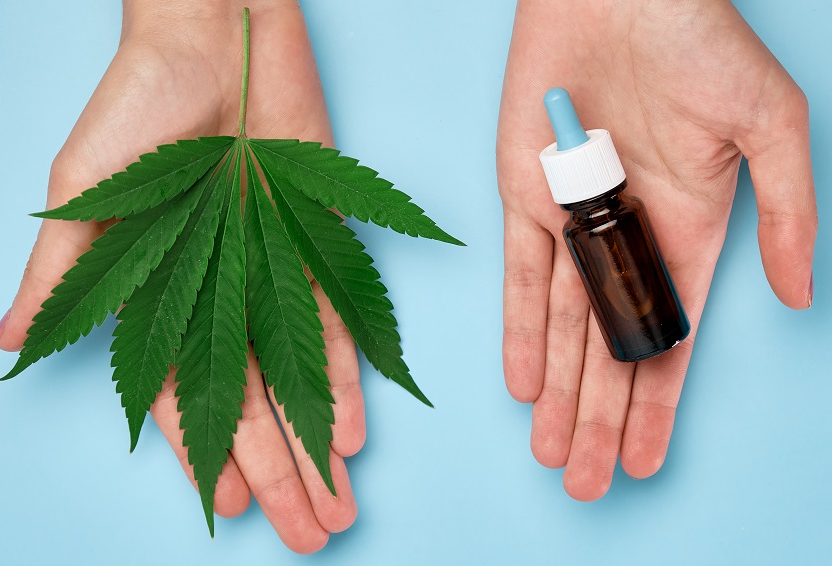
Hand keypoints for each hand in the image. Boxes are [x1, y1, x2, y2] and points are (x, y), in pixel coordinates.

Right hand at [0, 0, 361, 551]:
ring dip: (319, 444)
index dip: (208, 455)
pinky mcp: (319, 246)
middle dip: (280, 472)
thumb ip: (62, 274)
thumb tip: (10, 340)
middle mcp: (221, 298)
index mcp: (160, 297)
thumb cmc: (136, 110)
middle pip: (252, 404)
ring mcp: (273, 276)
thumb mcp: (84, 195)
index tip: (232, 511)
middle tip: (310, 535)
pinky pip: (338, 324)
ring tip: (339, 504)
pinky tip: (356, 432)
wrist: (214, 39)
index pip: (187, 397)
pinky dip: (348, 377)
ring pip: (299, 380)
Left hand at [497, 0, 815, 499]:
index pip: (669, 338)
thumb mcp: (772, 128)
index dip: (657, 402)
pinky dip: (521, 331)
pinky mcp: (525, 199)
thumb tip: (796, 296)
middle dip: (600, 418)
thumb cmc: (701, 46)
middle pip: (612, 350)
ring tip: (554, 454)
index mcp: (688, 233)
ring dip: (560, 393)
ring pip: (564, 328)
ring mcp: (573, 223)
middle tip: (587, 484)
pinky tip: (525, 385)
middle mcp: (627, 240)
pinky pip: (523, 279)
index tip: (644, 459)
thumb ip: (784, 215)